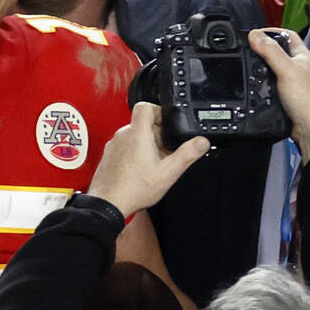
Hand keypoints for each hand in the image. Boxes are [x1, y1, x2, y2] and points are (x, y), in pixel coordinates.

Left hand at [88, 102, 209, 216]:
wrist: (108, 203)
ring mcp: (114, 145)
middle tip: (166, 152)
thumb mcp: (168, 173)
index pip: (145, 106)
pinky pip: (125, 147)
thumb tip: (201, 142)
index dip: (159, 110)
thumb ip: (187, 155)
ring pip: (134, 136)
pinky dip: (135, 153)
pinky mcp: (109, 156)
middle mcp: (122, 135)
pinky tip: (141, 171)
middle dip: (158, 135)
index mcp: (137, 134)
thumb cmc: (133, 189)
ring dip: (147, 145)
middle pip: (142, 123)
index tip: (168, 123)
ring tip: (155, 164)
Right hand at [247, 29, 309, 160]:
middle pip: (279, 51)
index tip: (254, 34)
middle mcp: (300, 68)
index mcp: (303, 56)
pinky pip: (273, 83)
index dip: (270, 31)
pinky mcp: (288, 96)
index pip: (287, 34)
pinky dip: (263, 82)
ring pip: (275, 68)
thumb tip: (254, 35)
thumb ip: (270, 51)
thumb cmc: (309, 101)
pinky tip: (256, 85)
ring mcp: (294, 82)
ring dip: (262, 66)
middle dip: (264, 48)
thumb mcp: (286, 70)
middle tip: (249, 48)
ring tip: (250, 64)